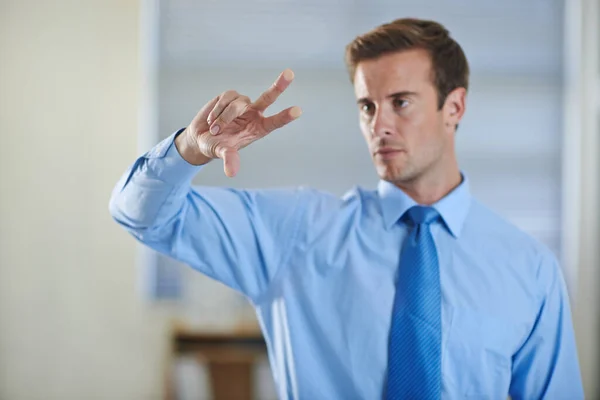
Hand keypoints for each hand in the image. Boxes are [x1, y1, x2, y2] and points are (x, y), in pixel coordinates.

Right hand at [176, 69, 301, 176]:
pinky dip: (217, 110)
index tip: (298, 110)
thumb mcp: (223, 153)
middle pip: (268, 97)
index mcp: (259, 128)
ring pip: (237, 104)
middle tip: (290, 73)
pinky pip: (226, 98)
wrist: (201, 137)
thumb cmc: (217, 146)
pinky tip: (212, 119)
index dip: (286, 116)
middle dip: (279, 85)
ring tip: (215, 129)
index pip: (275, 121)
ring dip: (224, 117)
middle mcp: (254, 114)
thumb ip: (230, 159)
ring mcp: (242, 104)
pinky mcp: (229, 96)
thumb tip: (231, 173)